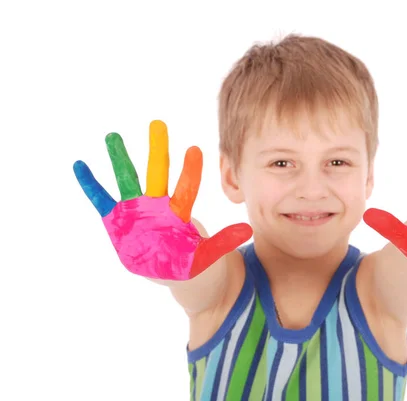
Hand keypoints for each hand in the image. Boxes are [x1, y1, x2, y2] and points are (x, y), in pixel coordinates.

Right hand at [73, 120, 252, 279]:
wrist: (167, 271)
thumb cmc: (188, 261)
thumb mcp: (206, 255)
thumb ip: (223, 242)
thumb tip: (248, 230)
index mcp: (178, 213)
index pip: (185, 189)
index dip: (189, 172)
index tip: (195, 150)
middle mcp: (156, 205)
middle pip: (157, 173)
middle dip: (157, 150)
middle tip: (158, 124)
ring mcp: (135, 210)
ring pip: (128, 180)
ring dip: (120, 159)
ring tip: (113, 135)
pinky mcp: (116, 219)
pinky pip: (101, 199)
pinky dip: (91, 185)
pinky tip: (80, 165)